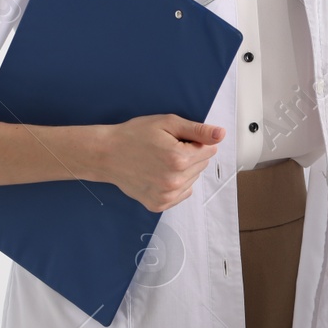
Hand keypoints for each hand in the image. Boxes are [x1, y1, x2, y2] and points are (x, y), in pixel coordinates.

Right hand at [99, 114, 222, 211]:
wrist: (106, 154)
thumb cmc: (134, 135)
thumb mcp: (167, 123)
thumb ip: (198, 130)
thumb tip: (221, 134)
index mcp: (179, 159)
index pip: (210, 150)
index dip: (194, 141)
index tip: (176, 139)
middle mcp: (174, 181)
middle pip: (202, 165)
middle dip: (190, 155)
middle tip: (166, 148)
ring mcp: (166, 195)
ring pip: (193, 179)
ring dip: (183, 170)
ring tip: (160, 161)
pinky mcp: (159, 204)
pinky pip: (182, 193)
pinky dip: (176, 183)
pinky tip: (159, 173)